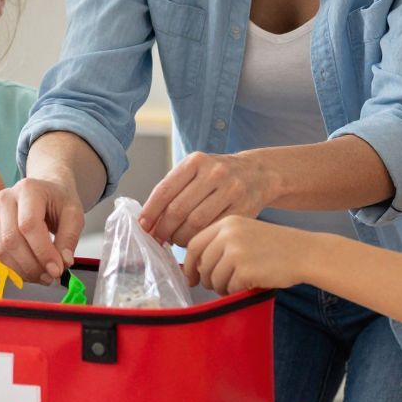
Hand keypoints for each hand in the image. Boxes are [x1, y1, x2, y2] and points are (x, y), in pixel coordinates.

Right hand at [0, 176, 82, 282]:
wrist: (46, 191)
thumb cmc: (59, 200)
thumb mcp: (74, 214)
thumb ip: (69, 237)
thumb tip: (63, 262)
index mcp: (28, 189)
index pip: (29, 225)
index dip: (42, 251)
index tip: (57, 269)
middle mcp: (6, 198)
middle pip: (11, 239)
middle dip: (32, 265)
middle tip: (51, 276)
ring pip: (2, 249)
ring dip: (23, 270)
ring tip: (43, 276)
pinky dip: (15, 268)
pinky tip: (31, 271)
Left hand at [140, 151, 270, 245]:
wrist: (258, 172)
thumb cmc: (217, 176)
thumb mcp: (195, 171)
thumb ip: (173, 190)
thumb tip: (147, 221)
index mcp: (196, 161)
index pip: (164, 190)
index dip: (150, 212)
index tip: (143, 226)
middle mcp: (214, 172)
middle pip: (178, 209)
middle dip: (163, 229)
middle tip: (159, 238)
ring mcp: (231, 190)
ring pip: (195, 223)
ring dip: (180, 237)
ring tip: (175, 240)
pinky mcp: (243, 208)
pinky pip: (214, 230)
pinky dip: (200, 239)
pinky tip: (195, 241)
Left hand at [183, 216, 308, 294]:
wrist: (305, 253)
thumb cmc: (277, 247)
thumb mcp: (246, 233)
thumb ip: (221, 243)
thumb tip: (195, 266)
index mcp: (227, 222)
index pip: (194, 244)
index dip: (189, 264)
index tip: (190, 276)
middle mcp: (229, 234)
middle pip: (202, 264)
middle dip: (207, 280)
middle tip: (219, 285)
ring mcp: (237, 251)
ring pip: (213, 278)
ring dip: (221, 288)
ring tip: (237, 285)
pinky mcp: (245, 269)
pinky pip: (229, 287)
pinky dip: (235, 292)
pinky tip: (248, 286)